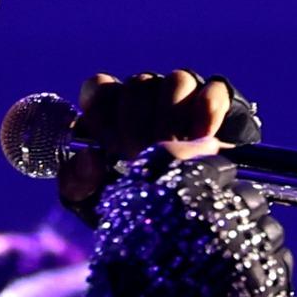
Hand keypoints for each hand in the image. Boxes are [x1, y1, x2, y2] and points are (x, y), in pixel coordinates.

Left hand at [55, 69, 239, 224]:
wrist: (192, 216)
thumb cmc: (136, 201)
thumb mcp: (97, 200)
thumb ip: (78, 182)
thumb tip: (90, 157)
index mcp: (112, 112)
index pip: (100, 86)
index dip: (101, 109)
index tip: (106, 142)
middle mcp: (147, 98)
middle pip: (138, 85)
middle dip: (135, 125)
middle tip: (138, 157)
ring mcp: (183, 98)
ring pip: (176, 81)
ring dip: (171, 118)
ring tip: (171, 150)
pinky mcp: (217, 104)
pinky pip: (214, 91)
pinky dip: (207, 110)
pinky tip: (202, 137)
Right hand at [73, 142, 292, 296]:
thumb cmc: (124, 267)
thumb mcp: (126, 202)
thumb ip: (165, 161)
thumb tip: (209, 141)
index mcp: (182, 191)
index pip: (220, 167)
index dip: (210, 185)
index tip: (199, 204)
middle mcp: (215, 216)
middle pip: (249, 195)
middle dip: (232, 211)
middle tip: (211, 236)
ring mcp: (241, 252)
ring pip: (267, 227)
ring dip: (250, 239)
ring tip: (222, 261)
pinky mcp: (260, 284)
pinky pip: (279, 259)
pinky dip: (262, 267)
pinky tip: (235, 281)